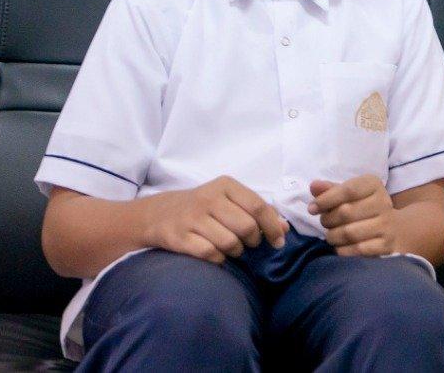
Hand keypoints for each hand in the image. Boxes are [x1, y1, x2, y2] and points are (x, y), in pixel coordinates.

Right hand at [140, 176, 287, 264]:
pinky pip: (211, 254)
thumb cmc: (203, 207)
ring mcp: (193, 218)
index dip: (272, 226)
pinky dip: (219, 258)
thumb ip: (257, 211)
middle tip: (248, 243)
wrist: (158, 214)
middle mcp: (209, 199)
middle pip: (246, 227)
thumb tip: (284, 228)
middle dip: (253, 240)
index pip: (258, 206)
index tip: (279, 241)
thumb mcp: (228, 200)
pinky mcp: (180, 237)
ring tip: (231, 247)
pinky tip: (216, 254)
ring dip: (236, 251)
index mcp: (225, 185)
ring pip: (230, 243)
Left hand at [309, 176, 397, 256]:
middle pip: (346, 212)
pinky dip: (343, 250)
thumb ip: (331, 190)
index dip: (326, 199)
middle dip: (328, 219)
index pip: (347, 190)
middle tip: (324, 223)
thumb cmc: (364, 208)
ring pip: (350, 233)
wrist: (396, 230)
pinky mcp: (386, 246)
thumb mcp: (350, 194)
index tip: (312, 208)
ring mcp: (386, 225)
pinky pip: (358, 250)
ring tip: (331, 235)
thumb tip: (314, 186)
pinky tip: (340, 247)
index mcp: (373, 185)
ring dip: (333, 236)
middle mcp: (383, 203)